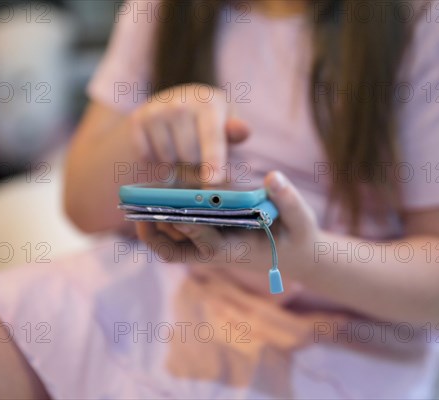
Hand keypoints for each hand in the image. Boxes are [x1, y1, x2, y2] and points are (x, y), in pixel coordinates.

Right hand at [129, 83, 249, 240]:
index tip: (214, 181)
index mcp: (209, 103)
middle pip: (190, 157)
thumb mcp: (226, 124)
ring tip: (180, 153)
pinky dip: (156, 162)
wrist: (173, 106)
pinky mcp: (137, 120)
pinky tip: (162, 150)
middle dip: (196, 167)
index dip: (214, 161)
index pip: (212, 138)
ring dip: (176, 166)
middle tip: (197, 160)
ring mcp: (156, 110)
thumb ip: (235, 134)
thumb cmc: (207, 122)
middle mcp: (181, 102)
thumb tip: (242, 130)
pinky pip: (148, 158)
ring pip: (168, 160)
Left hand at [135, 171, 319, 292]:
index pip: (209, 245)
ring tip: (137, 204)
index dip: (190, 230)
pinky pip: (177, 239)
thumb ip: (288, 200)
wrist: (296, 255)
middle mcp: (219, 254)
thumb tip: (273, 177)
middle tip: (137, 209)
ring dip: (154, 229)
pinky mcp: (207, 241)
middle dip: (157, 234)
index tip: (173, 212)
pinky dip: (163, 225)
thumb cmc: (297, 236)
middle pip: (179, 252)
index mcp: (239, 250)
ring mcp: (211, 250)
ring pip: (173, 247)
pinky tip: (155, 201)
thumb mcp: (301, 219)